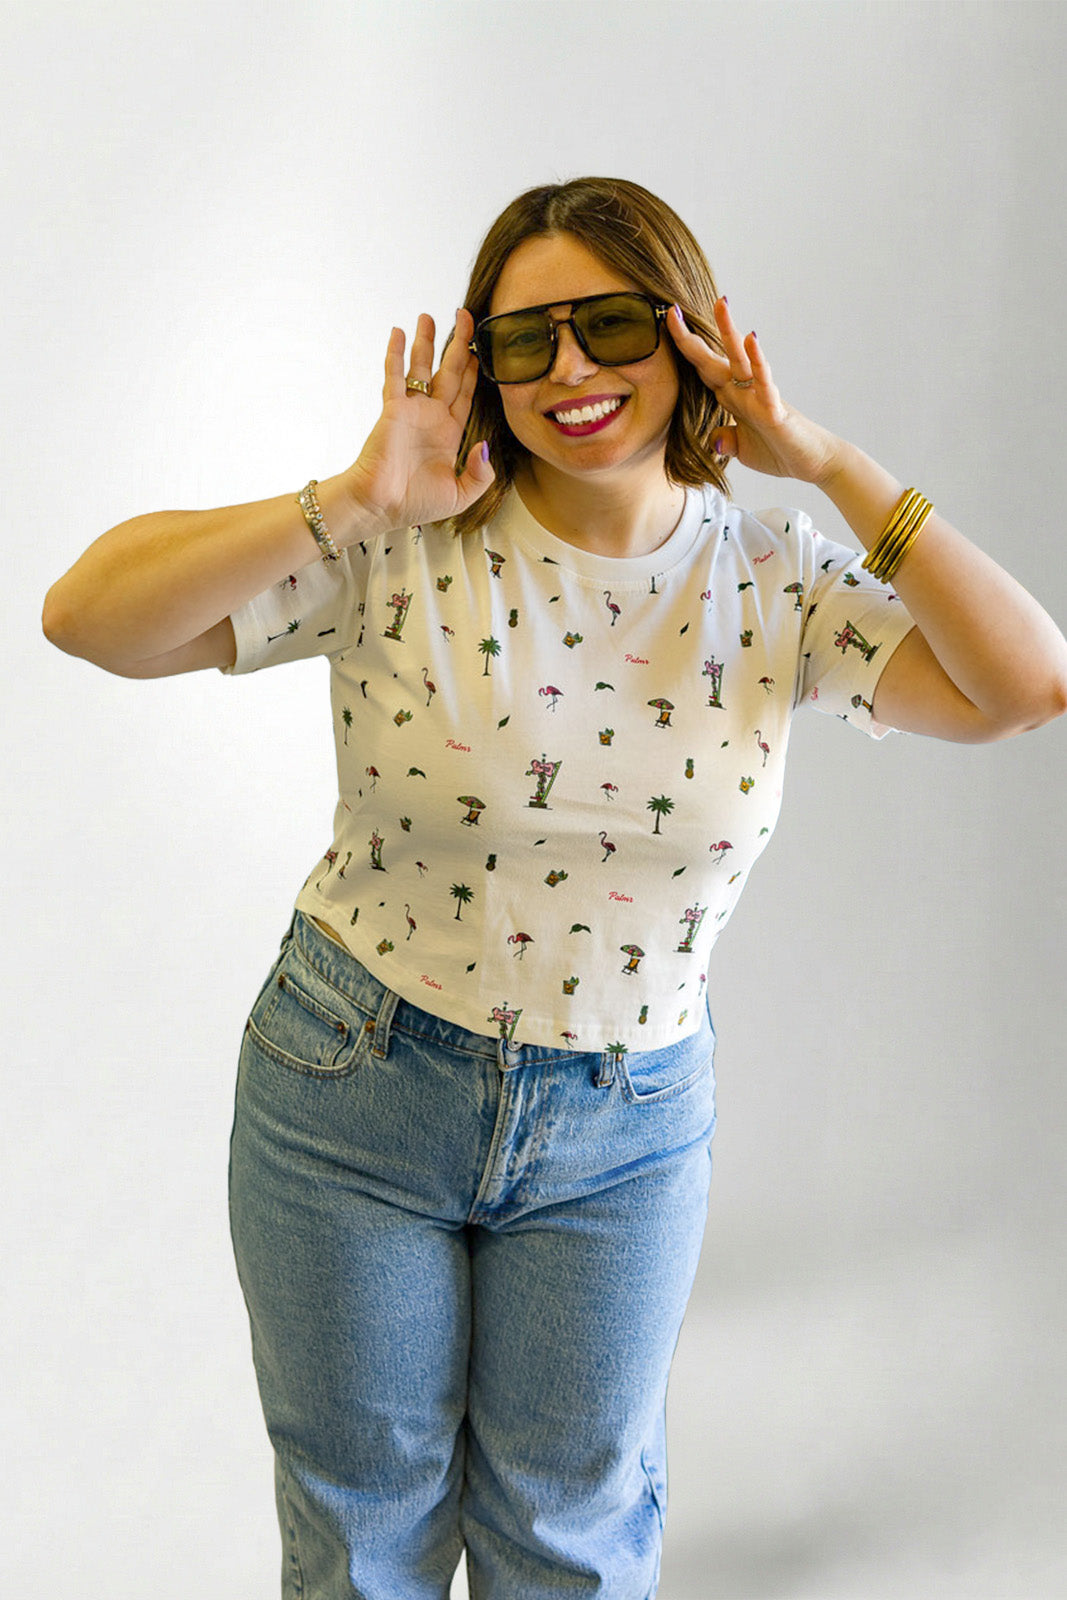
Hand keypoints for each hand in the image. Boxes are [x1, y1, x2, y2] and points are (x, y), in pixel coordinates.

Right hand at [341, 309, 493, 536]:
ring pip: (422, 368)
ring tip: (429, 315)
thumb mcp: (461, 495)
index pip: (466, 394)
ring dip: (426, 341)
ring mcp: (412, 411)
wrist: (381, 508)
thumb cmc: (416, 504)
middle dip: (458, 344)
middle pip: (449, 372)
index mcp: (450, 433)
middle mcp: (432, 417)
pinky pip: (395, 376)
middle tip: (465, 316)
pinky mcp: (393, 410)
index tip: (482, 348)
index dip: (475, 371)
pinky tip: (398, 332)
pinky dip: (396, 354)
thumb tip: (485, 446)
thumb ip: (480, 474)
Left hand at [667, 298, 841, 485]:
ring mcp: (759, 395)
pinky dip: (758, 360)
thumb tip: (714, 440)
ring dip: (729, 331)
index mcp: (732, 397)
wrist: (810, 462)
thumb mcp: (740, 449)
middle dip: (693, 336)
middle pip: (714, 358)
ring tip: (720, 303)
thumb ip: (725, 439)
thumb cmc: (778, 450)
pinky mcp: (775, 408)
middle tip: (672, 309)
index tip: (668, 325)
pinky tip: (751, 339)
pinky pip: (765, 381)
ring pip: (741, 358)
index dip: (685, 351)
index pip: (703, 369)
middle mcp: (744, 390)